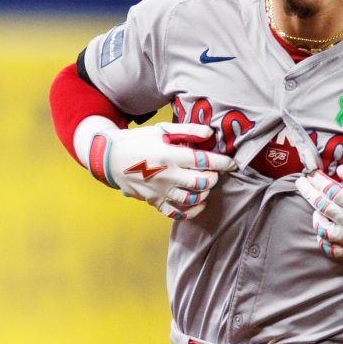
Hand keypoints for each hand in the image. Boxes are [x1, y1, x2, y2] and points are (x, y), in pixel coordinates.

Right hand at [82, 120, 236, 219]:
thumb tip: (210, 133)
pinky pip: (176, 213)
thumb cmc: (138, 141)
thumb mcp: (162, 130)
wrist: (110, 158)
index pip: (203, 160)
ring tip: (205, 185)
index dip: (222, 162)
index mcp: (169, 156)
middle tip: (215, 172)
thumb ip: (188, 130)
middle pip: (201, 182)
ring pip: (192, 199)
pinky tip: (199, 204)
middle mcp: (166, 176)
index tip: (232, 163)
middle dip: (214, 178)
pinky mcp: (154, 202)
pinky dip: (191, 211)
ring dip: (204, 193)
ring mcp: (159, 191)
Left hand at [294, 165, 342, 258]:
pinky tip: (323, 230)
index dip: (317, 180)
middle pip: (322, 206)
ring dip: (316, 215)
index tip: (310, 173)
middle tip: (300, 182)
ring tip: (317, 208)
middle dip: (308, 191)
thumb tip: (338, 172)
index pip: (331, 190)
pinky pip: (331, 248)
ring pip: (322, 228)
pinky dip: (323, 239)